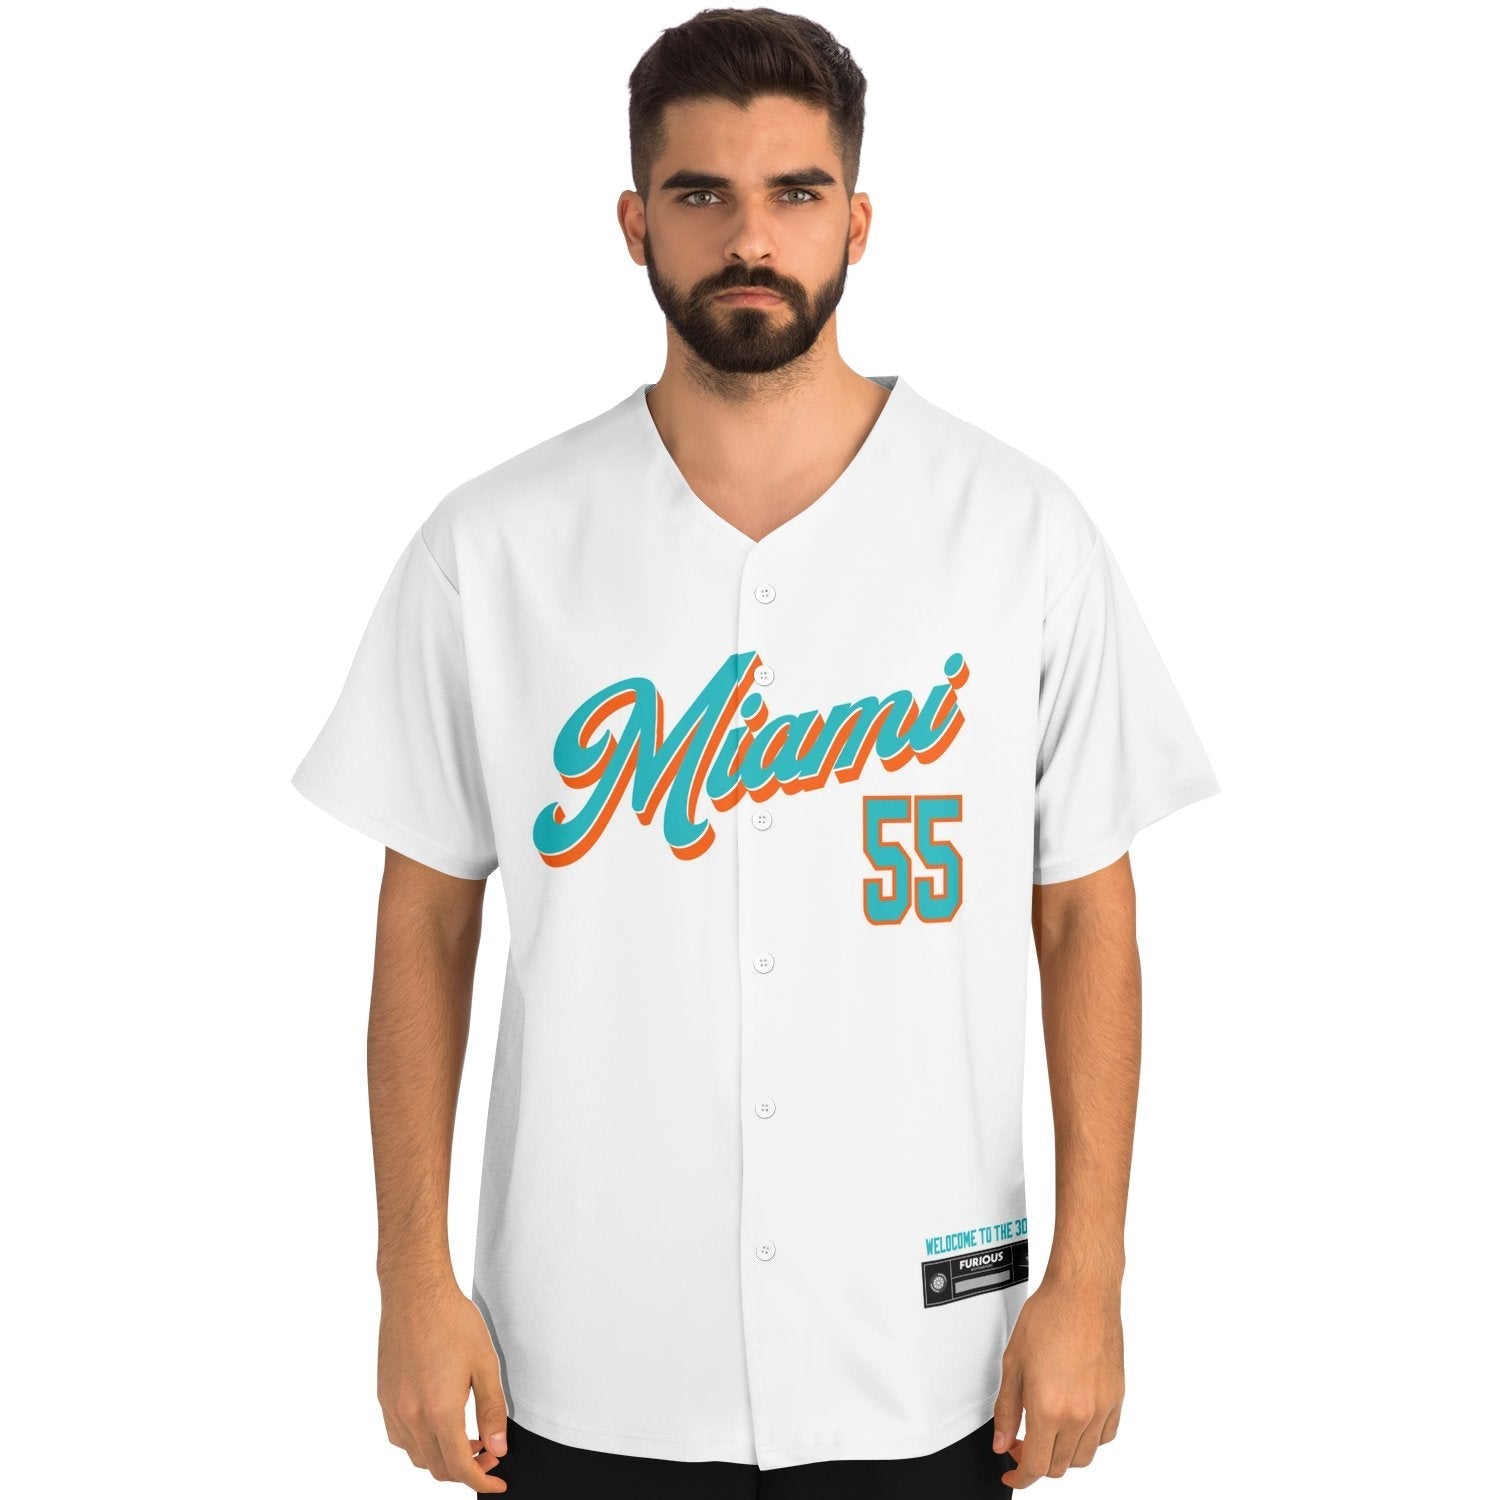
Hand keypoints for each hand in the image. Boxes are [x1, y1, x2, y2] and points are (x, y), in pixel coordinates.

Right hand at [377, 1279, 509, 1491]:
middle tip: (489, 1454)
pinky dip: (421, 1444)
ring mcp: (394, 1408)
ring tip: (466, 1439)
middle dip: (466, 1470)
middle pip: (437, 1467)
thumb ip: (492, 1410)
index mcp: (439, 1410)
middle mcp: (411, 1416)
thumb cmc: (453, 1321)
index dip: (481, 1480)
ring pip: (417, 1456)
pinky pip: (400, 1438)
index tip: (497, 1482)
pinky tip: (438, 1424)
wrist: (415, 1292)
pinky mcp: (384, 1397)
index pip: (460, 1466)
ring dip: (442, 1458)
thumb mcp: (485, 1364)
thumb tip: (498, 1448)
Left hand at [991, 1276, 1124, 1485]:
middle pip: (1059, 1465)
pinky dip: (1088, 1439)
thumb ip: (1006, 1410)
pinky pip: (1105, 1437)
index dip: (1020, 1477)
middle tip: (1021, 1442)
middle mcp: (1080, 1414)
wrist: (1082, 1293)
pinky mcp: (1117, 1397)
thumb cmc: (1047, 1317)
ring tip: (1046, 1431)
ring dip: (1062, 1454)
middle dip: (1037, 1463)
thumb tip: (1003, 1443)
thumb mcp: (1013, 1363)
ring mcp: (1102, 1407)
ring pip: (1083, 1456)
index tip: (1012, 1473)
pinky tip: (1073, 1421)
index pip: (1037, 1467)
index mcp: (1050, 1408)